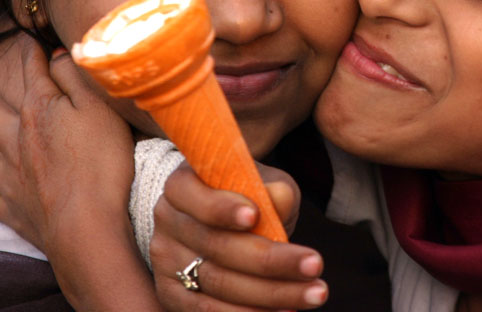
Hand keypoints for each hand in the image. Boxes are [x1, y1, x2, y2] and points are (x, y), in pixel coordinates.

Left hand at [0, 37, 160, 309]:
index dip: (29, 54)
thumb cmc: (101, 165)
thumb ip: (76, 79)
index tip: (26, 39)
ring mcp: (9, 176)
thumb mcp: (100, 110)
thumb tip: (56, 54)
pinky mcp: (11, 208)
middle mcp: (16, 140)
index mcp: (41, 112)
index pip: (32, 74)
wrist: (85, 226)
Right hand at [151, 163, 328, 309]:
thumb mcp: (263, 183)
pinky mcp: (173, 296)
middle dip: (271, 260)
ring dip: (271, 294)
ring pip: (219, 284)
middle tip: (315, 264)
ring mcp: (166, 263)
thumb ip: (272, 189)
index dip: (222, 208)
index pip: (197, 198)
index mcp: (181, 186)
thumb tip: (279, 201)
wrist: (222, 224)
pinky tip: (286, 311)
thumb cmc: (248, 197)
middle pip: (217, 247)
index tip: (256, 215)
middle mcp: (168, 224)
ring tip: (314, 293)